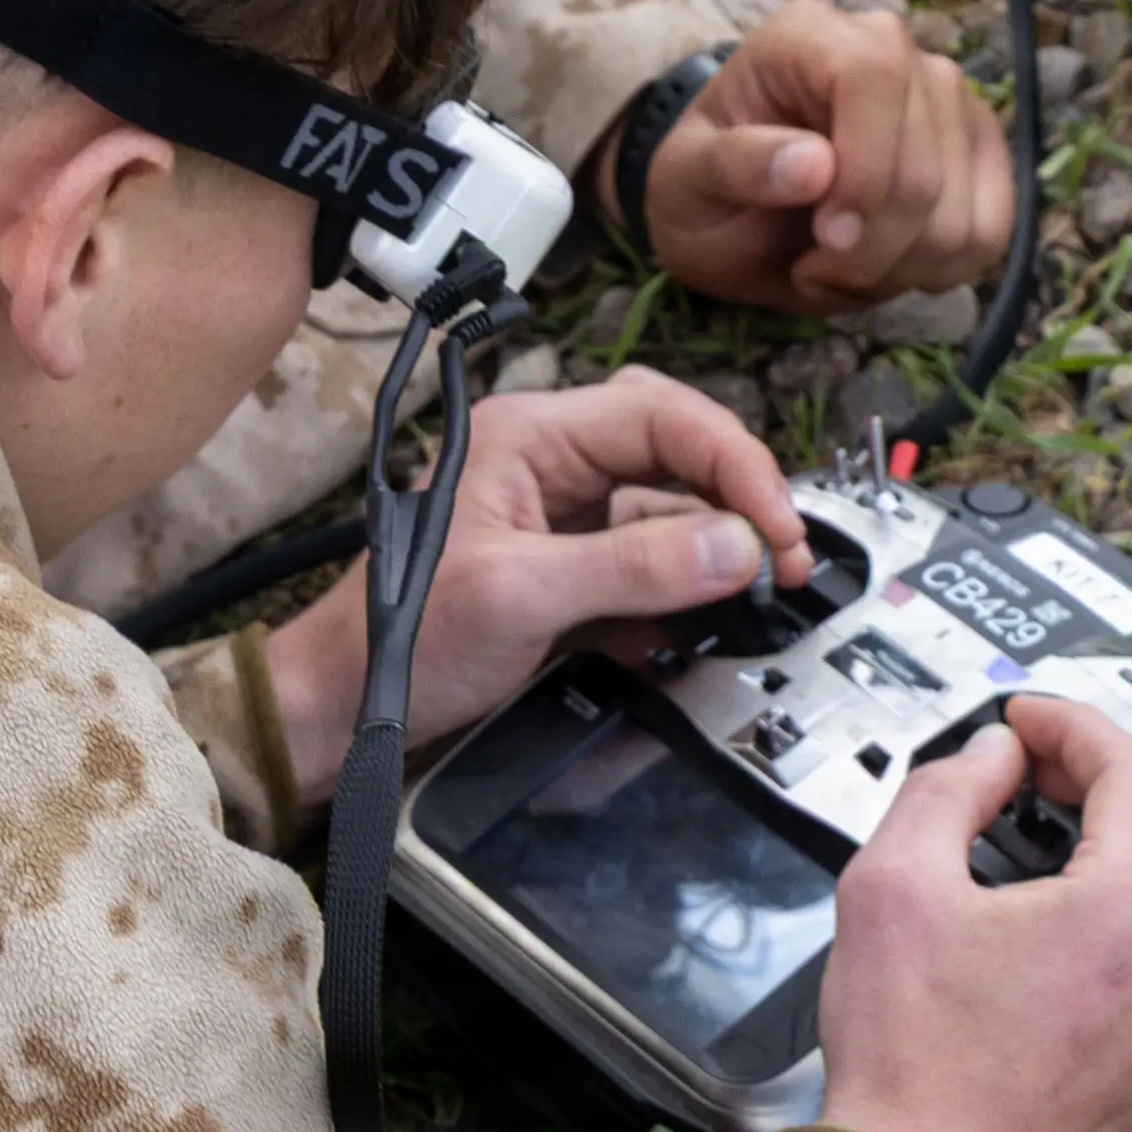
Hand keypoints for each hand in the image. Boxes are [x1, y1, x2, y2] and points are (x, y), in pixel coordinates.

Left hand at [250, 369, 809, 758]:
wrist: (343, 714)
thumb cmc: (398, 641)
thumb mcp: (520, 597)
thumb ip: (635, 567)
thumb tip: (741, 545)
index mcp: (530, 436)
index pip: (663, 416)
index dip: (735, 464)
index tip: (779, 529)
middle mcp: (553, 463)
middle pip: (678, 450)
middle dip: (739, 497)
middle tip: (787, 559)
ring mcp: (565, 518)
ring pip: (674, 509)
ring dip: (722, 547)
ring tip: (761, 593)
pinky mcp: (574, 573)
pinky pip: (655, 563)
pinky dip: (691, 590)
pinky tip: (711, 621)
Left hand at [637, 2, 1015, 314]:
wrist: (730, 208)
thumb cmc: (704, 184)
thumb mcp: (683, 179)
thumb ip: (735, 164)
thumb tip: (815, 166)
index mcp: (810, 35)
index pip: (875, 78)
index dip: (866, 169)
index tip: (828, 238)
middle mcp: (890, 48)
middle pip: (926, 163)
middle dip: (872, 247)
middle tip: (812, 269)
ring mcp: (945, 97)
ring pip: (963, 214)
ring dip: (899, 268)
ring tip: (838, 268)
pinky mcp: (977, 150)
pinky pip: (990, 232)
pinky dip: (937, 272)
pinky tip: (884, 267)